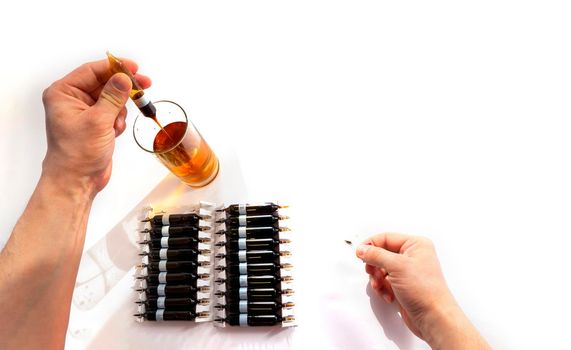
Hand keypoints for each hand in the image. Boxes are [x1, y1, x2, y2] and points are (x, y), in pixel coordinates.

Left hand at [41, 59, 150, 196]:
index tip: (134, 67)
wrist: (77, 180)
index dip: (114, 67)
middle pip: (104, 82)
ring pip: (112, 97)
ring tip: (116, 125)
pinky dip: (118, 120)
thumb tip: (124, 77)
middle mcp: (72, 99)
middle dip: (123, 89)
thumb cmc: (77, 154)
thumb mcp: (98, 120)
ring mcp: (84, 112)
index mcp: (63, 93)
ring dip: (119, 109)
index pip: (92, 71)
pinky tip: (114, 132)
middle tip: (144, 85)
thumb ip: (113, 96)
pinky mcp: (95, 123)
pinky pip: (113, 111)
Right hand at [356, 233, 488, 348]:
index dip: (371, 245)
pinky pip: (385, 282)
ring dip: (377, 279)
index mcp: (415, 245)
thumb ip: (376, 255)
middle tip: (372, 272)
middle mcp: (412, 256)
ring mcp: (408, 272)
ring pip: (381, 269)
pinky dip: (383, 289)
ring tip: (380, 286)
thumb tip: (362, 249)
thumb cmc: (424, 290)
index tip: (360, 254)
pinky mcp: (404, 286)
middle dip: (374, 266)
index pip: (386, 238)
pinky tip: (388, 296)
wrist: (434, 317)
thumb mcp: (397, 266)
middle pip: (382, 254)